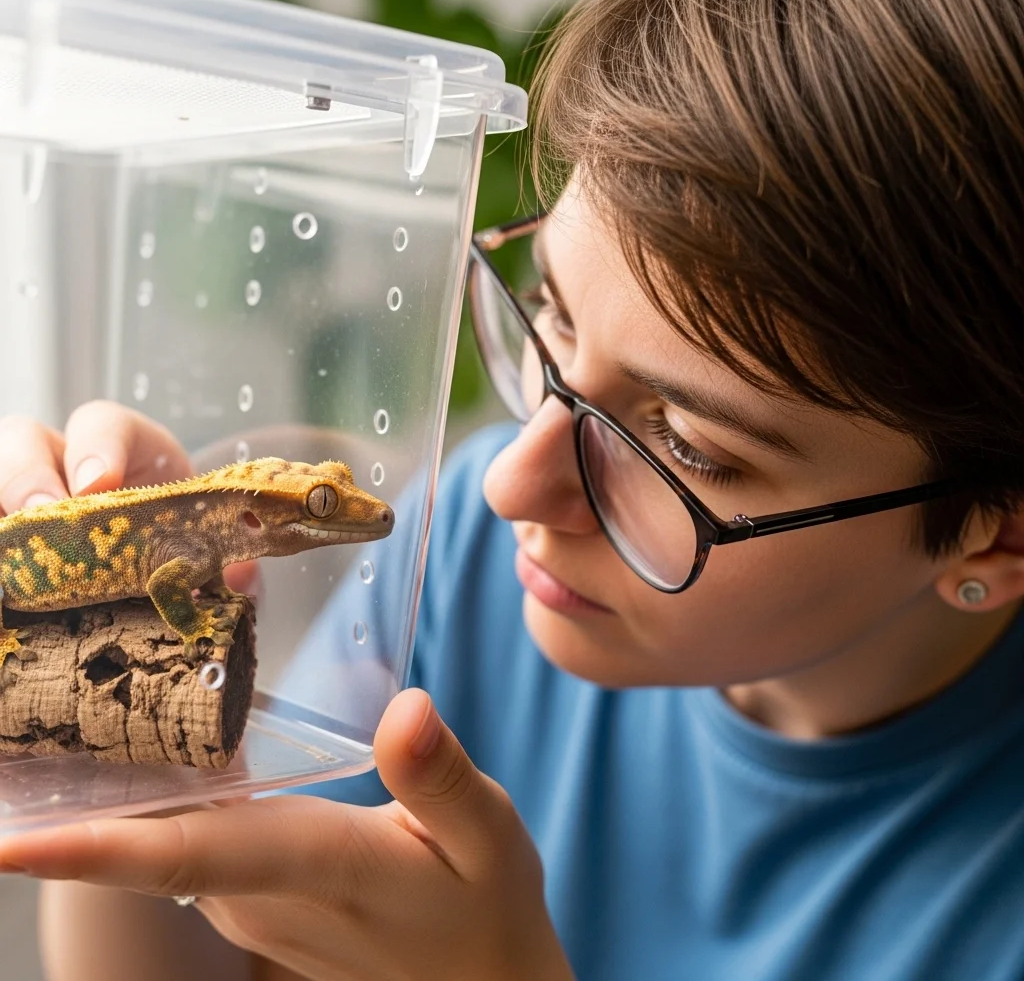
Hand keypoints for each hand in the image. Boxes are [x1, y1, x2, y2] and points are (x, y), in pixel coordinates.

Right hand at [0, 401, 258, 595]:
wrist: (158, 548)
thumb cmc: (175, 528)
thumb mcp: (197, 527)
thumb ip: (223, 552)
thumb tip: (243, 581)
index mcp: (122, 447)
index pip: (100, 424)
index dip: (96, 448)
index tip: (99, 484)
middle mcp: (63, 459)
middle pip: (23, 440)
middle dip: (27, 475)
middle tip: (44, 517)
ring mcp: (30, 490)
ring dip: (4, 508)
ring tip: (10, 557)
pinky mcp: (14, 527)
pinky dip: (0, 545)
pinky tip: (8, 577)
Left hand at [0, 689, 573, 980]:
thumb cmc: (484, 906)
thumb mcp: (487, 836)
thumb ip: (439, 778)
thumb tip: (408, 707)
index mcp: (322, 868)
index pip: (196, 857)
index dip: (101, 850)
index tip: (12, 841)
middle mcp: (264, 898)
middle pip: (156, 835)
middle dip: (101, 762)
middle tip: (69, 676)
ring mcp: (251, 909)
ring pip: (166, 837)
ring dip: (132, 769)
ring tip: (120, 675)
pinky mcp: (254, 905)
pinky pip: (191, 841)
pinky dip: (174, 786)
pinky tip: (180, 728)